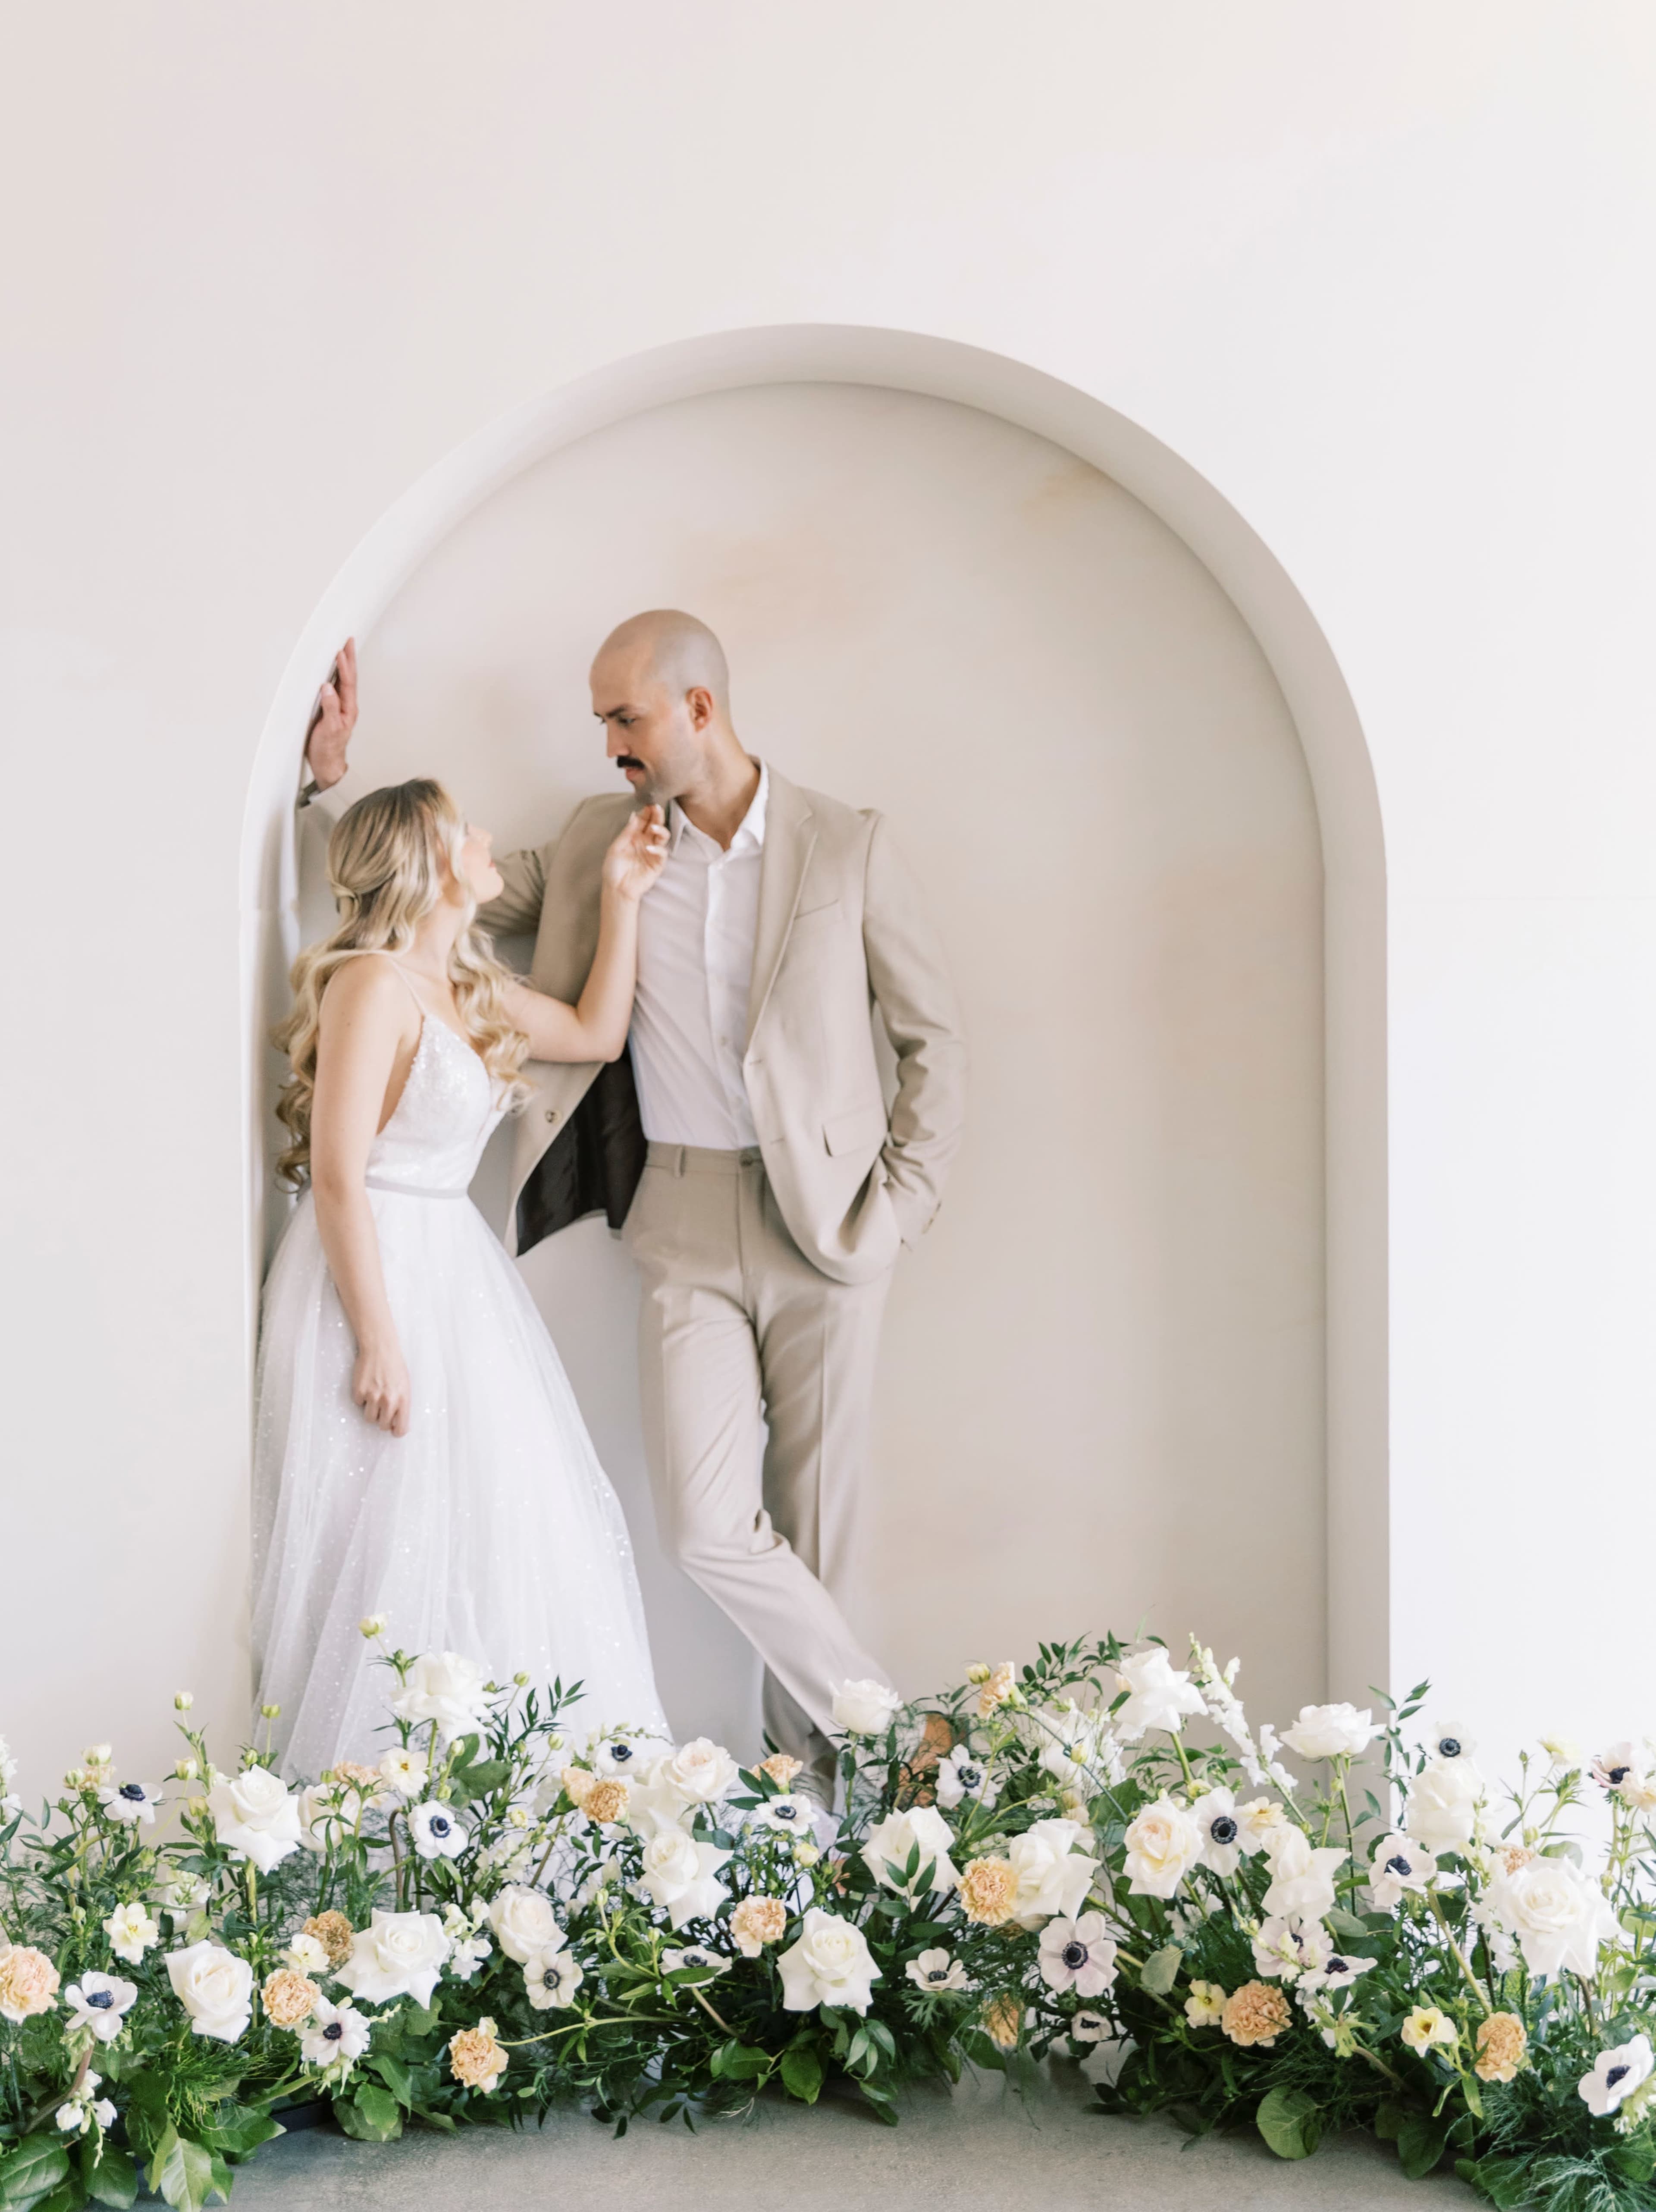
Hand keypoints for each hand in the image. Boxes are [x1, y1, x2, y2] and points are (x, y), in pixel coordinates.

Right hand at [305, 637, 357, 790]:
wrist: (326, 765)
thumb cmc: (328, 749)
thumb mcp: (329, 729)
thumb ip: (329, 708)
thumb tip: (327, 687)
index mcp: (348, 709)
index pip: (347, 682)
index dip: (344, 666)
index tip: (341, 650)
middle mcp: (346, 706)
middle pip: (348, 678)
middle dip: (349, 659)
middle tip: (349, 640)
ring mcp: (339, 707)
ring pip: (342, 681)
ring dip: (343, 665)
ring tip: (342, 649)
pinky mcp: (331, 710)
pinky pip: (334, 688)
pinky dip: (333, 675)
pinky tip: (330, 669)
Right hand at [352, 1335, 409, 1436]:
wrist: (380, 1348)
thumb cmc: (395, 1367)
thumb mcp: (405, 1386)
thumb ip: (402, 1405)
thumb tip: (396, 1424)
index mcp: (403, 1400)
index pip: (400, 1429)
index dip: (396, 1431)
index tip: (393, 1428)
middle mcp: (388, 1400)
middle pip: (383, 1426)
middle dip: (382, 1420)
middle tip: (382, 1407)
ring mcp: (373, 1396)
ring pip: (369, 1418)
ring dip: (371, 1410)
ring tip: (374, 1395)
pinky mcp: (359, 1391)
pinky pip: (359, 1404)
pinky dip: (361, 1398)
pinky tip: (366, 1385)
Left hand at [601, 804, 669, 901]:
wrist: (617, 888)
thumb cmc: (613, 869)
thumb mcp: (616, 847)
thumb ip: (627, 832)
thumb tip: (634, 815)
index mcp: (635, 836)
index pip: (644, 820)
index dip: (647, 811)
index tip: (649, 802)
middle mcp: (645, 842)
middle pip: (655, 825)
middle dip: (657, 815)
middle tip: (657, 807)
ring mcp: (653, 852)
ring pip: (663, 836)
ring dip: (660, 829)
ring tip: (653, 828)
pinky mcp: (658, 864)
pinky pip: (662, 853)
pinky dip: (657, 849)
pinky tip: (649, 848)